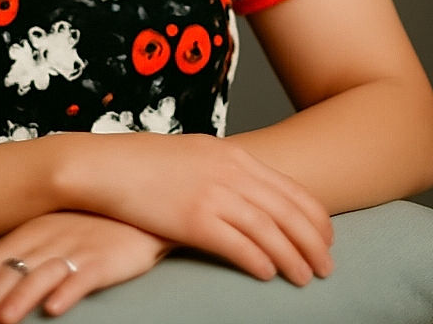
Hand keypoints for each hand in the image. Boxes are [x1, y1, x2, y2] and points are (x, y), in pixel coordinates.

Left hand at [0, 211, 170, 323]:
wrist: (132, 207)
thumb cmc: (85, 225)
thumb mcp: (44, 234)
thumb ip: (16, 256)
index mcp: (21, 235)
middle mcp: (41, 241)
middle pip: (0, 278)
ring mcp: (71, 249)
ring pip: (35, 277)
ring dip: (16, 302)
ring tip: (2, 323)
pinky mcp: (100, 260)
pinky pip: (80, 277)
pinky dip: (64, 293)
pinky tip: (54, 309)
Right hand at [67, 132, 333, 287]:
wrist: (103, 164)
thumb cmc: (142, 162)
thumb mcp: (192, 154)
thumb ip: (222, 169)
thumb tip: (247, 192)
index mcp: (231, 154)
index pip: (290, 188)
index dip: (316, 216)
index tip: (327, 237)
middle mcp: (227, 171)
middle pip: (288, 210)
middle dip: (314, 241)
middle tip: (329, 267)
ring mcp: (210, 193)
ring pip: (269, 230)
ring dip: (294, 257)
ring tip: (307, 278)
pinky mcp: (192, 218)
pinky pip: (238, 244)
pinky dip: (259, 260)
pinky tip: (269, 274)